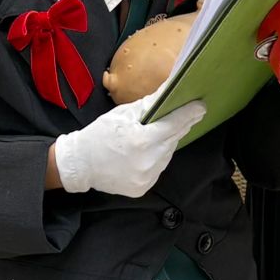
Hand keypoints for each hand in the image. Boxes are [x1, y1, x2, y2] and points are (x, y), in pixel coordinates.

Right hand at [53, 96, 205, 197]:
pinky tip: (144, 153)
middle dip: (177, 128)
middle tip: (183, 117)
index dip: (189, 114)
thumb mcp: (122, 114)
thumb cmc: (100, 134)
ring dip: (165, 144)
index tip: (201, 106)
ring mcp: (146, 177)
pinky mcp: (143, 188)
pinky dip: (155, 159)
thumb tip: (169, 91)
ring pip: (167, 155)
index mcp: (143, 140)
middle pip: (173, 140)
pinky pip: (158, 169)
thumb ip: (149, 105)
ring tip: (153, 137)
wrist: (79, 164)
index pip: (174, 124)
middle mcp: (148, 161)